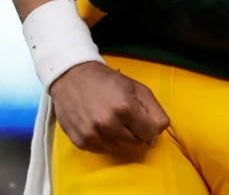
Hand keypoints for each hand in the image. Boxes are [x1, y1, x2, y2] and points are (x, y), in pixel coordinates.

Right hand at [50, 61, 169, 153]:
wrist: (72, 78)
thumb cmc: (108, 81)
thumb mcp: (138, 88)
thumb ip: (155, 112)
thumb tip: (155, 138)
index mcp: (125, 108)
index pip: (149, 132)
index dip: (148, 125)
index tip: (141, 117)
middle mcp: (108, 124)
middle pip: (134, 142)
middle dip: (135, 132)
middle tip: (126, 117)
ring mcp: (92, 135)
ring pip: (119, 148)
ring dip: (120, 137)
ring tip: (111, 119)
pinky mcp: (80, 142)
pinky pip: (102, 150)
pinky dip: (105, 141)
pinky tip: (100, 126)